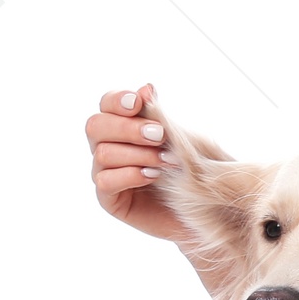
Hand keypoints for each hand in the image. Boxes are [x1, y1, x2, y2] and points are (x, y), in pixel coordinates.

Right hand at [85, 82, 190, 242]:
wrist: (203, 211)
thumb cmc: (191, 172)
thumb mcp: (180, 140)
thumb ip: (159, 116)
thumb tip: (146, 87)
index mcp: (121, 126)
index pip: (106, 104)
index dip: (118, 100)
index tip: (139, 101)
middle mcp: (107, 146)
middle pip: (96, 126)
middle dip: (128, 128)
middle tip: (160, 135)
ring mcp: (104, 173)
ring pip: (103, 153)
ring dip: (137, 154)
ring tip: (167, 161)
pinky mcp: (109, 199)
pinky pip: (105, 181)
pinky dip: (130, 175)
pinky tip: (153, 176)